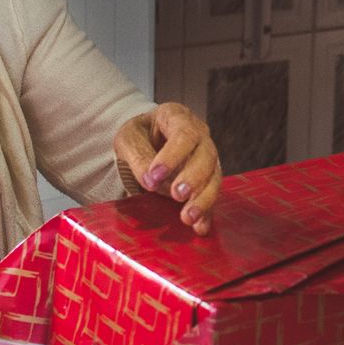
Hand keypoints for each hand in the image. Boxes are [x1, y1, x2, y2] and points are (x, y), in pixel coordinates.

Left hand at [115, 102, 221, 233]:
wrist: (144, 142)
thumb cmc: (138, 135)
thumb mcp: (128, 139)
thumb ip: (138, 156)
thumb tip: (150, 180)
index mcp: (178, 117)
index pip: (184, 134)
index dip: (173, 156)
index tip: (154, 176)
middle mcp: (199, 135)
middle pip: (206, 155)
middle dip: (193, 178)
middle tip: (177, 195)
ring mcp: (206, 157)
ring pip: (214, 176)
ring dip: (203, 199)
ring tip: (188, 217)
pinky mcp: (206, 179)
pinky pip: (211, 195)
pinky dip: (207, 212)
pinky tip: (200, 227)